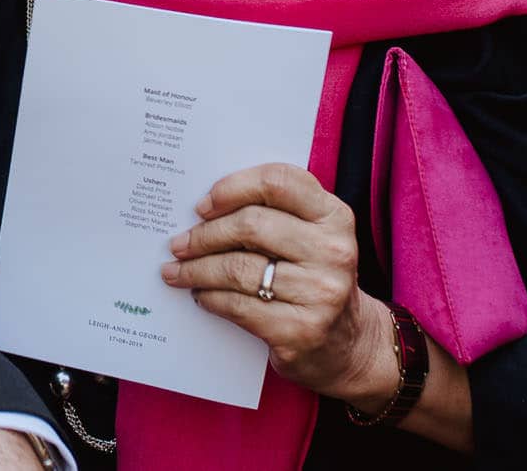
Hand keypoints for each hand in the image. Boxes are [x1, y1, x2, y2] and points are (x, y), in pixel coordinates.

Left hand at [160, 162, 395, 404]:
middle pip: (250, 225)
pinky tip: (200, 295)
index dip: (233, 188)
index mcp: (334, 216)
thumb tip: (204, 208)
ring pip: (238, 268)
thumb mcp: (311, 236)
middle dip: (204, 235)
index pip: (278, 182)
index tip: (203, 205)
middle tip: (178, 243)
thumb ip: (273, 212)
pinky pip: (239, 306)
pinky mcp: (301, 330)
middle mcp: (333, 251)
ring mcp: (320, 293)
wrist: (349, 344)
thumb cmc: (314, 277)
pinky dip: (211, 298)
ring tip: (177, 271)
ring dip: (197, 270)